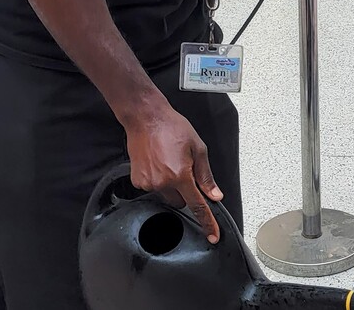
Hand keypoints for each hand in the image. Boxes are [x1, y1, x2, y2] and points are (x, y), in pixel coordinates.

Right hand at [125, 105, 223, 242]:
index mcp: (181, 175)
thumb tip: (214, 194)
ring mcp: (148, 183)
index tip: (212, 235)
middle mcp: (163, 182)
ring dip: (171, 185)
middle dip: (186, 192)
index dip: (207, 222)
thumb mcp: (198, 148)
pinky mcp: (138, 180)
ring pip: (167, 196)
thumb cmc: (172, 127)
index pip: (198, 205)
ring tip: (169, 162)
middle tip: (184, 170)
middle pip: (181, 202)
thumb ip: (206, 175)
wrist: (146, 118)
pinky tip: (158, 163)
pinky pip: (153, 188)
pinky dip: (158, 180)